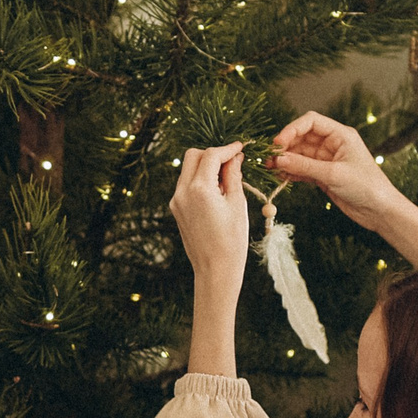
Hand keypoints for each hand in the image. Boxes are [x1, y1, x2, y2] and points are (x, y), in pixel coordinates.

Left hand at [170, 144, 252, 295]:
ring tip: (227, 179)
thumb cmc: (232, 241)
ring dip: (206, 166)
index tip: (241, 147)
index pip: (211, 155)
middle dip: (213, 153)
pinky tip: (217, 191)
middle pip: (193, 156)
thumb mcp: (237, 204)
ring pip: (188, 169)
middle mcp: (182, 192)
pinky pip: (186, 184)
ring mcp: (176, 201)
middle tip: (233, 161)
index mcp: (199, 189)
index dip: (228, 148)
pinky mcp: (176, 208)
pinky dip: (200, 179)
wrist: (215, 270)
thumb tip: (235, 158)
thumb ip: (233, 176)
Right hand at [270, 113, 406, 235]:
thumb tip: (278, 159)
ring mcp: (327, 160)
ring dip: (285, 161)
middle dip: (285, 147)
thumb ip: (305, 166)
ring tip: (270, 168)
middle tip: (270, 158)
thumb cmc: (366, 187)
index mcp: (341, 135)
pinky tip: (280, 177)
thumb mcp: (334, 174)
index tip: (278, 143)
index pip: (311, 122)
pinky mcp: (323, 176)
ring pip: (299, 155)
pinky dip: (291, 173)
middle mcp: (333, 144)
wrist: (380, 211)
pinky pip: (302, 170)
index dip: (292, 129)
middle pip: (302, 138)